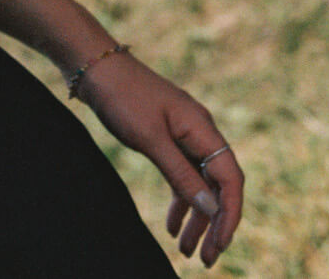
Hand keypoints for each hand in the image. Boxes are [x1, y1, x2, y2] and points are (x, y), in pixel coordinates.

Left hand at [75, 52, 243, 267]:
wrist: (97, 68)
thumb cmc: (124, 97)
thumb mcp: (151, 139)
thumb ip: (180, 173)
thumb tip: (211, 209)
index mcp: (202, 127)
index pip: (230, 178)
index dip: (230, 214)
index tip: (220, 246)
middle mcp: (199, 131)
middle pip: (218, 184)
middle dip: (215, 223)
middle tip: (205, 260)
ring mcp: (183, 134)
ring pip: (200, 183)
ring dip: (197, 217)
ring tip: (186, 252)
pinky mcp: (167, 136)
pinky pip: (182, 174)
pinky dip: (180, 200)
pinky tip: (171, 227)